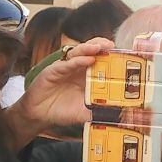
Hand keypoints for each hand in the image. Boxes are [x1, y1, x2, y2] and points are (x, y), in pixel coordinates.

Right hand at [1, 36, 115, 149]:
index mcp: (86, 75)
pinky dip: (77, 61)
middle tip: (112, 45)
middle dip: (102, 46)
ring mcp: (65, 68)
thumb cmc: (61, 111)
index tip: (122, 55)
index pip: (100, 60)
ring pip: (78, 53)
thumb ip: (98, 111)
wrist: (39, 116)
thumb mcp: (84, 112)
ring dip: (90, 48)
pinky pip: (66, 64)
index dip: (110, 55)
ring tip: (100, 47)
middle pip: (90, 51)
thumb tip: (119, 115)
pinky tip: (86, 60)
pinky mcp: (53, 71)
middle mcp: (77, 69)